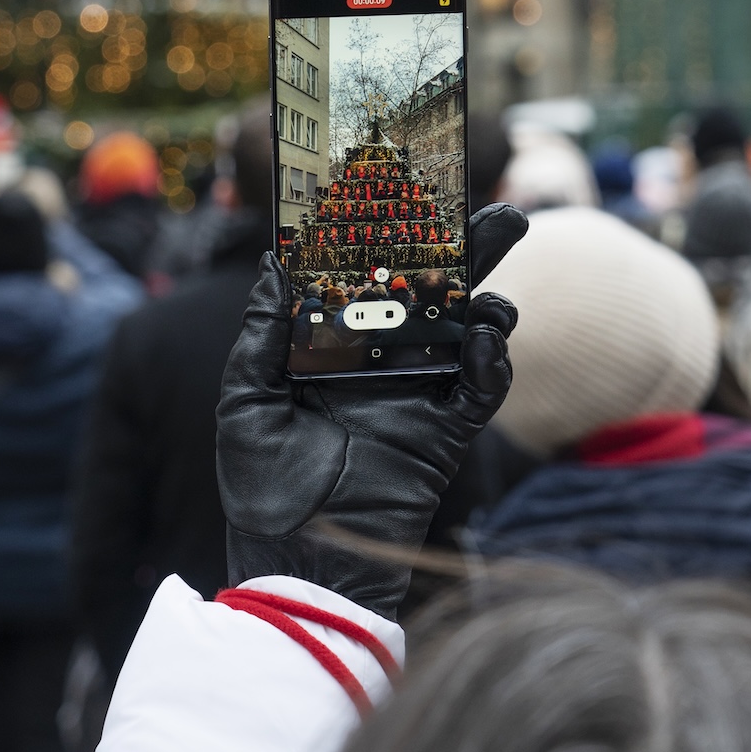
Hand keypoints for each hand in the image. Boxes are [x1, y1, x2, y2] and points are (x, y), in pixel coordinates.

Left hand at [216, 202, 526, 618]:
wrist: (293, 557)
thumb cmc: (260, 482)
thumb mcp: (246, 396)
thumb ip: (263, 332)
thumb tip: (271, 263)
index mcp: (337, 345)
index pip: (373, 278)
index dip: (396, 239)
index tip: (413, 194)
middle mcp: (385, 361)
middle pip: (436, 293)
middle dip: (471, 253)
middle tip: (504, 214)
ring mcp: (419, 395)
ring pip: (468, 335)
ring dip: (489, 308)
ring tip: (492, 297)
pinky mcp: (442, 436)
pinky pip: (479, 394)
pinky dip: (491, 367)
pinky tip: (487, 346)